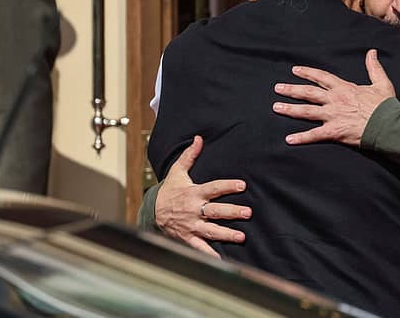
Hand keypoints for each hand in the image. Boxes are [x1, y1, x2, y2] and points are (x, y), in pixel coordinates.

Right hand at [155, 135, 251, 257]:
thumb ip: (190, 155)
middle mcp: (194, 209)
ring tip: (241, 236)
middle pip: (215, 210)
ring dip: (226, 233)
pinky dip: (210, 254)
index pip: (214, 188)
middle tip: (247, 212)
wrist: (152, 210)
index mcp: (194, 193)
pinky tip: (222, 259)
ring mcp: (191, 225)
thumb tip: (199, 139)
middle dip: (232, 211)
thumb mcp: (177, 171)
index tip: (242, 185)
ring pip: (211, 230)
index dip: (228, 185)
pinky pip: (199, 247)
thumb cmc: (168, 190)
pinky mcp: (188, 237)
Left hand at [272, 49, 395, 145]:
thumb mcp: (381, 83)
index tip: (295, 70)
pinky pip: (314, 135)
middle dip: (291, 90)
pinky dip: (301, 138)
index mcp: (344, 88)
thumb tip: (372, 52)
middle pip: (308, 93)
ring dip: (290, 109)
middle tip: (277, 88)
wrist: (389, 125)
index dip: (307, 73)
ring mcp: (333, 115)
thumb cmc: (386, 106)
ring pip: (306, 111)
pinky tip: (289, 139)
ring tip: (276, 108)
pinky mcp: (334, 131)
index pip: (321, 77)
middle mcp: (335, 100)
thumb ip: (374, 67)